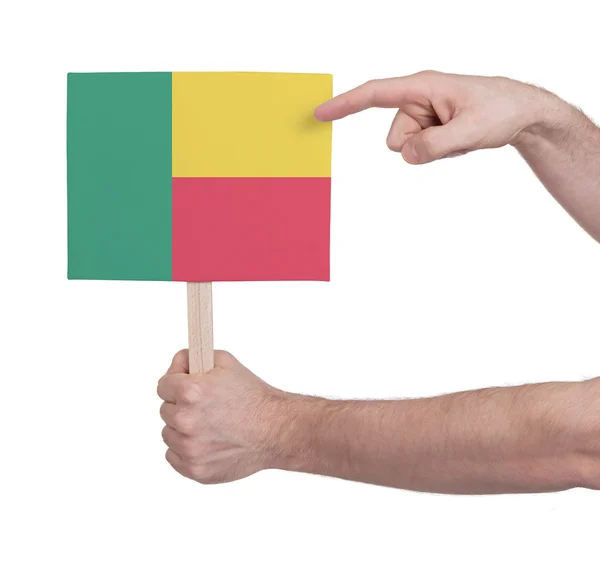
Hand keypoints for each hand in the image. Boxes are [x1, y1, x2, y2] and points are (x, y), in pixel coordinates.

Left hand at [157, 350, 286, 483]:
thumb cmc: (254, 397)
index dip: (176, 383)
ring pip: (168, 434)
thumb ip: (194, 357)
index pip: (162, 385)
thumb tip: (176, 363)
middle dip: (181, 406)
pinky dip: (185, 450)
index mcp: (190, 392)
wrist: (276, 429)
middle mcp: (186, 420)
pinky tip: (206, 442)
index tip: (186, 387)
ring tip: (209, 425)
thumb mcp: (225, 363)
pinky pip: (173, 456)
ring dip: (182, 429)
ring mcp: (190, 448)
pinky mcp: (195, 470)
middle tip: (205, 407)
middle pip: (165, 410)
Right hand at [314, 70, 560, 163]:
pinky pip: (419, 150)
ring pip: (407, 148)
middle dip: (419, 147)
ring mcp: (423, 114)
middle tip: (453, 137)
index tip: (320, 113)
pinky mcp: (429, 127)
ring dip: (432, 150)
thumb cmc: (500, 109)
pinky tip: (459, 139)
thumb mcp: (471, 131)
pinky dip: (439, 151)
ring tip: (460, 136)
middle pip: (395, 138)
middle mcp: (418, 99)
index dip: (344, 105)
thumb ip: (434, 145)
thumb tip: (405, 155)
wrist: (522, 112)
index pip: (374, 94)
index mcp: (422, 87)